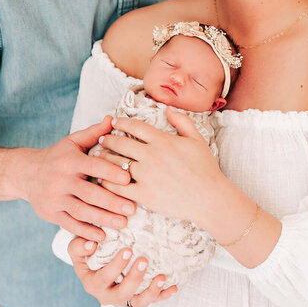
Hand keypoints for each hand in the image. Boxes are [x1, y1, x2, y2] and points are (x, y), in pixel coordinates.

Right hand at [15, 116, 134, 240]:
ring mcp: (55, 198)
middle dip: (112, 202)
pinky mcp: (50, 214)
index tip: (128, 179)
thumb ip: (94, 133)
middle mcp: (61, 180)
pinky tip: (101, 236)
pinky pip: (70, 224)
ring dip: (103, 219)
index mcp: (70, 161)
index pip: (93, 166)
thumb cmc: (57, 157)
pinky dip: (86, 232)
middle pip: (89, 193)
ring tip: (122, 224)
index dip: (110, 172)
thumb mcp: (73, 142)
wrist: (26, 173)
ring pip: (81, 211)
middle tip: (132, 209)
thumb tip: (113, 119)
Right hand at [67, 236, 177, 306]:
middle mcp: (108, 296)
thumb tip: (92, 244)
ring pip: (138, 302)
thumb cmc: (87, 255)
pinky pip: (152, 300)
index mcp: (93, 284)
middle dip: (135, 278)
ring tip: (161, 277)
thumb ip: (79, 246)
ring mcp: (124, 299)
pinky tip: (173, 287)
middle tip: (143, 260)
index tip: (128, 250)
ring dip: (152, 291)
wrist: (94, 267)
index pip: (104, 277)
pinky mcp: (136, 299)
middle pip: (123, 293)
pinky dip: (163, 295)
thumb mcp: (77, 249)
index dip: (116, 266)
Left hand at [101, 109, 227, 226]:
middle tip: (101, 139)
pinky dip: (109, 182)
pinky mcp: (144, 195)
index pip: (135, 127)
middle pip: (121, 144)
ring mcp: (146, 175)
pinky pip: (119, 187)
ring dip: (104, 159)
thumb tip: (168, 109)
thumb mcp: (197, 140)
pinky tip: (104, 179)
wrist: (209, 198)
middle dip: (108, 140)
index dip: (121, 123)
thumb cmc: (205, 169)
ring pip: (116, 164)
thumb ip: (182, 121)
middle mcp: (151, 155)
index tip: (114, 122)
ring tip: (98, 157)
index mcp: (163, 141)